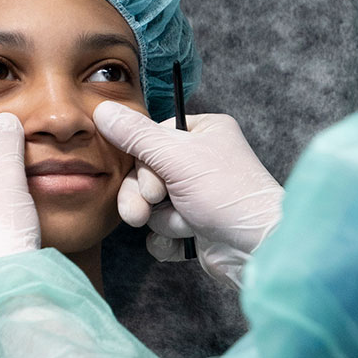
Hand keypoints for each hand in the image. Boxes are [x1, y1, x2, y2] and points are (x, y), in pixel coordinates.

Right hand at [95, 101, 284, 288]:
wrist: (256, 249)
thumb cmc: (227, 194)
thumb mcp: (177, 157)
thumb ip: (136, 136)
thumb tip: (102, 109)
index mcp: (203, 132)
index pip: (151, 138)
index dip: (144, 162)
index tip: (155, 177)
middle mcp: (200, 161)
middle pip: (145, 174)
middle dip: (145, 196)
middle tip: (154, 204)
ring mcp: (196, 196)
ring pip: (150, 205)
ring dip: (162, 218)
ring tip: (184, 223)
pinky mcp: (194, 227)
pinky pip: (160, 231)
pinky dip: (168, 239)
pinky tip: (187, 239)